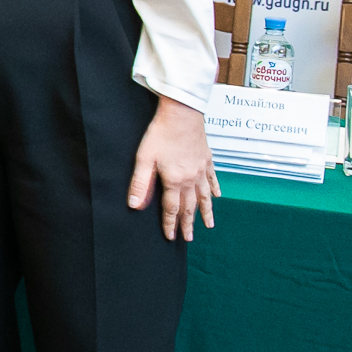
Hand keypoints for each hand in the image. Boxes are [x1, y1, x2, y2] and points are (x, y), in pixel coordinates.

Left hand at [128, 96, 220, 240]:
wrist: (182, 113)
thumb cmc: (161, 134)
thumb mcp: (144, 159)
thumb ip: (140, 184)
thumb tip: (135, 205)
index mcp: (175, 180)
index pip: (172, 209)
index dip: (170, 224)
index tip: (171, 237)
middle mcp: (191, 179)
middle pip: (190, 206)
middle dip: (188, 224)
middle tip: (189, 238)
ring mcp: (201, 169)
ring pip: (205, 196)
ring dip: (206, 212)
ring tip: (208, 225)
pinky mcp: (207, 159)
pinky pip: (212, 179)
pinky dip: (215, 190)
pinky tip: (217, 196)